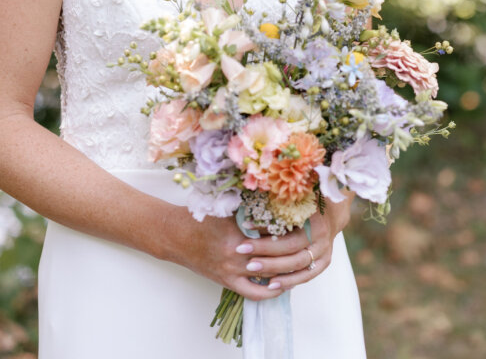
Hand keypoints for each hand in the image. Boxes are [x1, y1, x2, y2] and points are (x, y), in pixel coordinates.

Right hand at [167, 193, 352, 300]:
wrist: (174, 236)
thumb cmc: (198, 216)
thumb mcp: (222, 205)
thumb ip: (246, 201)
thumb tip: (271, 191)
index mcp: (237, 231)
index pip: (272, 230)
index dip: (290, 226)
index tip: (306, 220)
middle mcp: (236, 253)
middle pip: (274, 253)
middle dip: (294, 248)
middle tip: (311, 240)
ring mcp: (232, 271)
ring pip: (268, 274)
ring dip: (286, 270)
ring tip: (302, 262)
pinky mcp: (227, 283)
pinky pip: (254, 293)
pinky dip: (270, 291)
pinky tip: (282, 284)